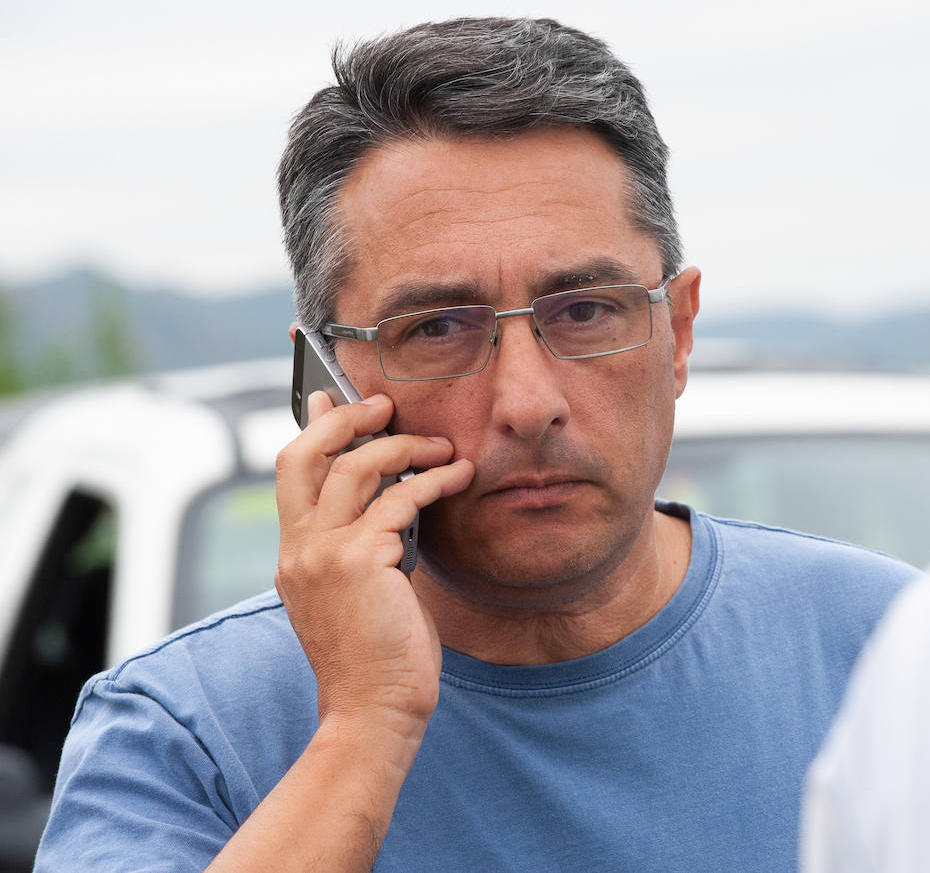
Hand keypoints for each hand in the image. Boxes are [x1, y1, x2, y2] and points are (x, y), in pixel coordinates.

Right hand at [274, 392, 473, 737]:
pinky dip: (433, 482)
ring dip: (405, 448)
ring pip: (356, 468)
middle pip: (305, 454)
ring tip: (442, 447)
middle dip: (345, 419)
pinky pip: (399, 500)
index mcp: (294, 555)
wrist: (372, 711)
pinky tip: (459, 477)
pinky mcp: (357, 561)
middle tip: (386, 407)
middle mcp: (298, 549)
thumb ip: (360, 547)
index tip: (329, 397)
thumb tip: (388, 505)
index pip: (289, 472)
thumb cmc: (378, 657)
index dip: (312, 429)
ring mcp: (321, 553)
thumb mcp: (357, 593)